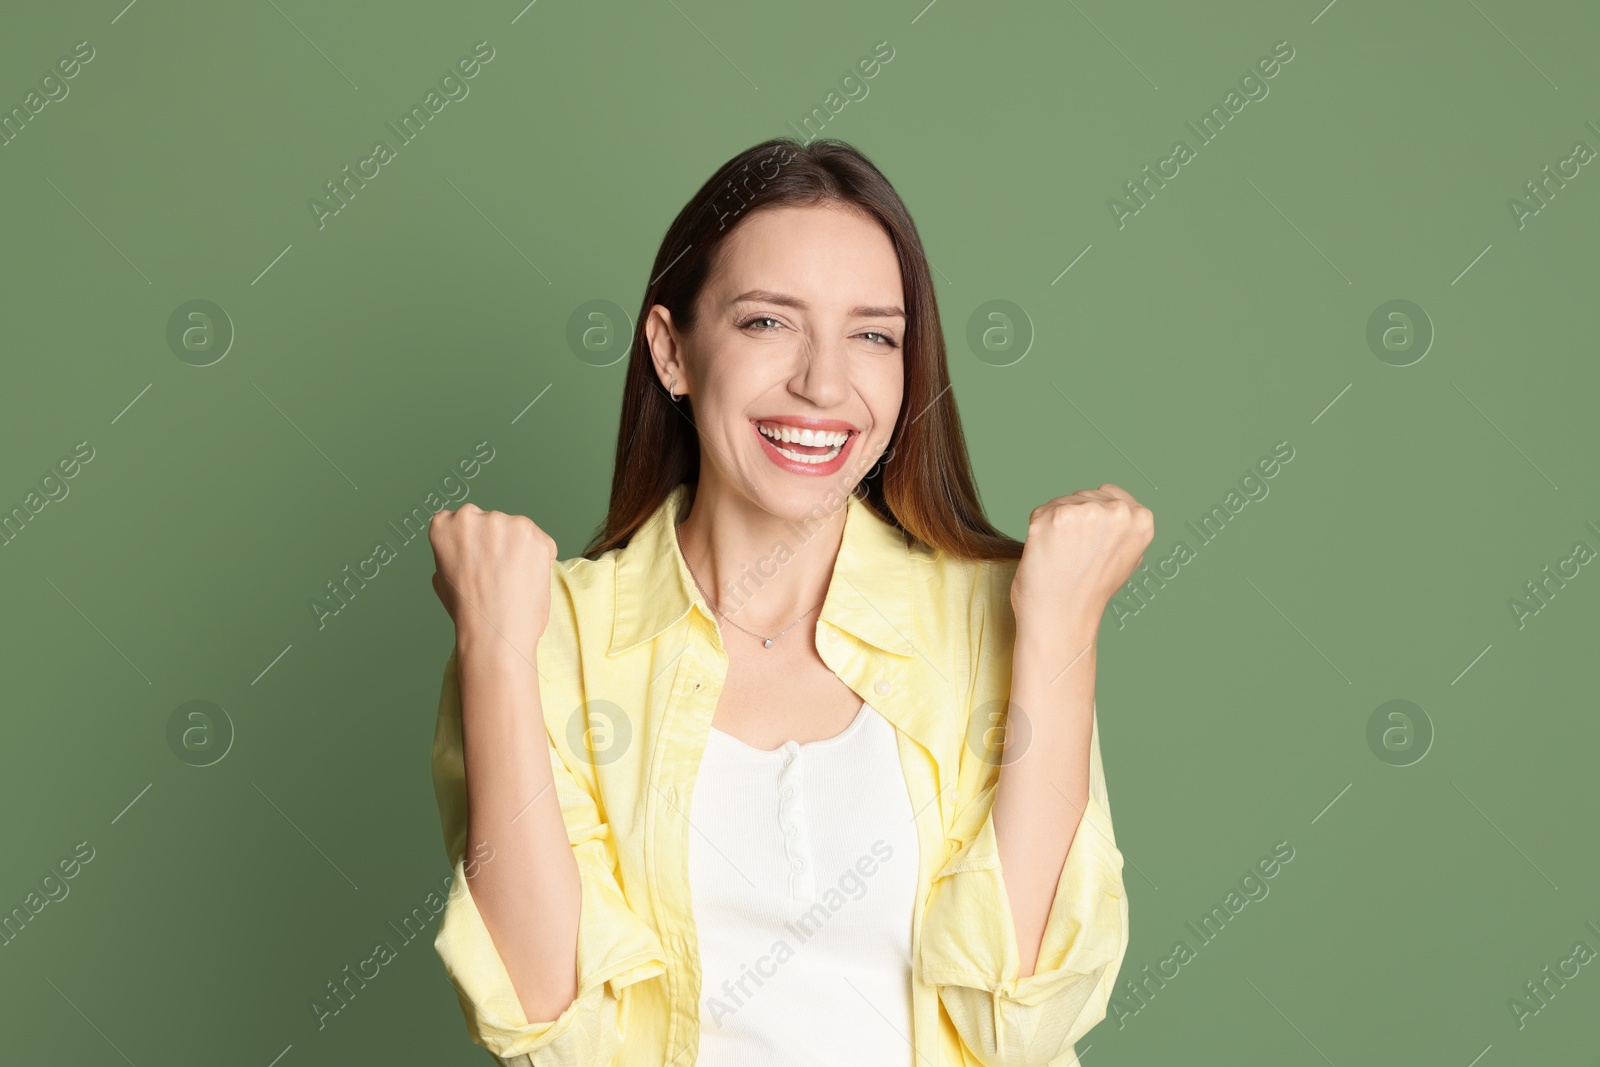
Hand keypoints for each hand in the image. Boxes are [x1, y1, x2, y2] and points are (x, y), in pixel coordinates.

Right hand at [428, 502, 557, 656]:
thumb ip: (453, 552)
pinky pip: (542, 542)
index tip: (478, 560)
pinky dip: (540, 558)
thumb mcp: (442, 577)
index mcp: (445, 525)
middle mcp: (473, 516)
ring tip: (512, 580)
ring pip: (518, 530)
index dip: (474, 542)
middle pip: (492, 522)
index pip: (462, 520)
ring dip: (520, 548)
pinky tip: (528, 579)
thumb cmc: (468, 611)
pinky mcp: (535, 535)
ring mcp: (505, 523)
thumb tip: (466, 547)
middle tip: (497, 574)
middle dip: (498, 542)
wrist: (494, 633)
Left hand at [1010, 484, 1153, 640]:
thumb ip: (1125, 529)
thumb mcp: (1127, 558)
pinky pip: (1040, 513)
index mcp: (1141, 519)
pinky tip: (1047, 555)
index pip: (1108, 493)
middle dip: (1074, 521)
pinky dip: (1038, 532)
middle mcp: (1118, 511)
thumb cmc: (1089, 593)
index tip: (1090, 545)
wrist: (1062, 619)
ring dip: (1055, 526)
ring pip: (1060, 503)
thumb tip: (1121, 508)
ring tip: (1063, 558)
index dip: (1093, 520)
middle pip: (1083, 496)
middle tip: (1075, 557)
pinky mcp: (1055, 516)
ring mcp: (1087, 511)